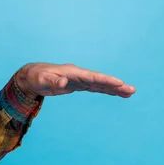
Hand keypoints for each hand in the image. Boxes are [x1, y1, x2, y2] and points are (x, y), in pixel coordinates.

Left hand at [15, 62, 135, 99]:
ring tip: (130, 92)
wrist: (31, 75)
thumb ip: (53, 82)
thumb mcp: (42, 80)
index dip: (106, 80)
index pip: (92, 77)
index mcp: (72, 72)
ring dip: (114, 88)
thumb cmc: (36, 77)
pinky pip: (95, 87)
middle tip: (132, 90)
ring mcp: (79, 79)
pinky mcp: (77, 85)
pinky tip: (116, 93)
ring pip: (100, 84)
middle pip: (100, 80)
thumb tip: (64, 82)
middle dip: (115, 85)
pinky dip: (106, 90)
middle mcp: (78, 75)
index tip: (120, 83)